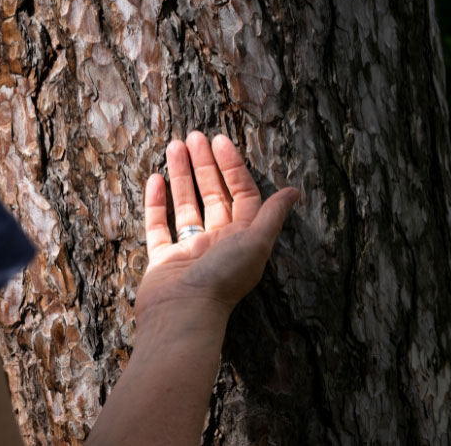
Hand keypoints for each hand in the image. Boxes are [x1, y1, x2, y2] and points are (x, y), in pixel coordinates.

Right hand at [137, 131, 298, 324]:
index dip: (233, 167)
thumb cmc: (222, 278)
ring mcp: (189, 250)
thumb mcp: (255, 242)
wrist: (182, 315)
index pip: (241, 194)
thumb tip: (295, 191)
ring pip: (186, 205)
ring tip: (174, 145)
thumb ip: (272, 215)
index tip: (219, 141)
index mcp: (243, 238)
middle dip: (205, 164)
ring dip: (181, 175)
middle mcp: (218, 242)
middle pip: (213, 195)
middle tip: (194, 135)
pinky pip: (159, 225)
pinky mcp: (163, 259)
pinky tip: (155, 178)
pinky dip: (157, 202)